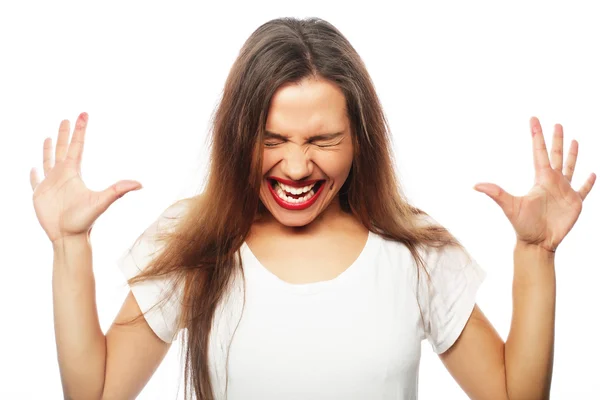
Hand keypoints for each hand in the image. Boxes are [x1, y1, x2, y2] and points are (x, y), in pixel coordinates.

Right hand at [30, 112, 142, 244]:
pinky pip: (35, 181)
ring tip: (48, 137)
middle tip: (66, 119)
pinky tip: (33, 167)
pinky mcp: (39, 195)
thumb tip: (141, 184)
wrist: (69, 238)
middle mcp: (63, 176)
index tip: (83, 115)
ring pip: (48, 161)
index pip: (77, 146)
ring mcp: (51, 185)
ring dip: (48, 149)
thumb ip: (118, 190)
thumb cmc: (85, 221)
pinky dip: (33, 173)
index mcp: (74, 173)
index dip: (80, 130)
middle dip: (65, 134)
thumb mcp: (102, 201)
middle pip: (63, 149)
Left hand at [473, 117, 595, 252]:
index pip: (539, 153)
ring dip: (573, 155)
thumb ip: (496, 193)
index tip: (534, 120)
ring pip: (570, 168)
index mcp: (540, 179)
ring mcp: (564, 192)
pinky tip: (592, 173)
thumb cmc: (523, 226)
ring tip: (574, 140)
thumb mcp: (510, 206)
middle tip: (558, 124)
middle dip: (557, 140)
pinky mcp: (575, 203)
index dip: (537, 136)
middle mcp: (552, 182)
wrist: (537, 243)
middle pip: (556, 156)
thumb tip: (476, 185)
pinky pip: (583, 189)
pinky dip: (588, 182)